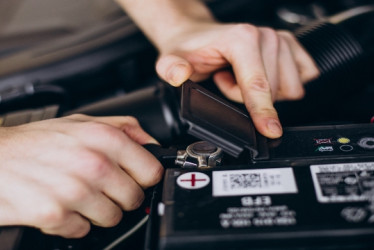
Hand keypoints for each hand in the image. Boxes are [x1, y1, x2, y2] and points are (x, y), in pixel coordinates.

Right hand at [0, 114, 162, 237]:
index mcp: (105, 139)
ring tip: (77, 194)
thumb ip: (123, 128)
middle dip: (120, 196)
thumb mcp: (82, 122)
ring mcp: (75, 191)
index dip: (144, 177)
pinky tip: (60, 204)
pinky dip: (73, 222)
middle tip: (100, 187)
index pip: (152, 171)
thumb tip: (151, 144)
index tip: (134, 178)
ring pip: (113, 218)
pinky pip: (83, 230)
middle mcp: (94, 164)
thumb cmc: (36, 141)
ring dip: (97, 211)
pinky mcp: (55, 215)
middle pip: (134, 199)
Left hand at [155, 23, 318, 137]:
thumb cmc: (190, 48)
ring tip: (238, 79)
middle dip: (248, 98)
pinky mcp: (290, 46)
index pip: (258, 85)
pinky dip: (281, 86)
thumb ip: (172, 68)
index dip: (263, 112)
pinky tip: (259, 76)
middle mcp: (265, 36)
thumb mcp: (172, 59)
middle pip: (273, 92)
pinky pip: (302, 77)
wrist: (197, 36)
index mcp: (242, 39)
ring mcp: (280, 39)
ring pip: (289, 88)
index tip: (270, 131)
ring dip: (264, 93)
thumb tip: (179, 74)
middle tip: (225, 82)